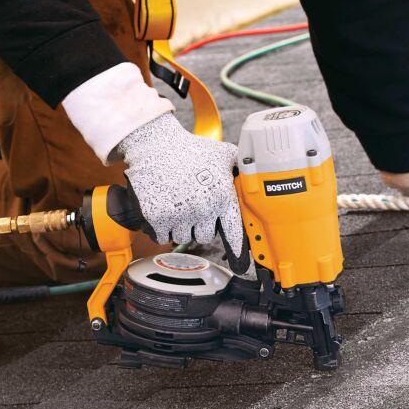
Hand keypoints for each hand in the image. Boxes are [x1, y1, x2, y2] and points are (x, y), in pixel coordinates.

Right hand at [113, 115, 245, 257]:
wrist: (155, 145)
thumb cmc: (189, 149)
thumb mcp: (222, 154)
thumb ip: (239, 169)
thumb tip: (254, 178)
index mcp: (222, 196)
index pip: (233, 232)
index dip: (237, 249)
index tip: (241, 263)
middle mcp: (203, 208)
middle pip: (205, 236)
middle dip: (199, 225)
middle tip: (192, 206)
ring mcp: (179, 215)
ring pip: (183, 238)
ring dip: (180, 227)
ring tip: (177, 204)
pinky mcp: (158, 218)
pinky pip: (163, 237)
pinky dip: (161, 228)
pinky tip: (164, 209)